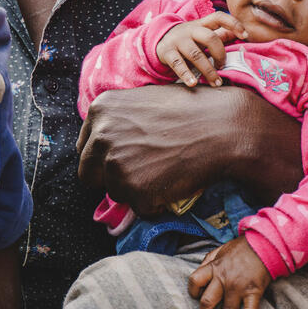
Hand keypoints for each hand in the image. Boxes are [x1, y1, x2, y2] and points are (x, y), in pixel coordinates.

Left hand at [77, 85, 231, 215]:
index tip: (120, 160)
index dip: (102, 158)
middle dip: (109, 178)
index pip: (84, 148)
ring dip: (136, 189)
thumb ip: (118, 120)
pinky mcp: (134, 190)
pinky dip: (155, 201)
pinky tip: (173, 180)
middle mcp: (100, 136)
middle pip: (88, 174)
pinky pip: (139, 207)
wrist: (222, 127)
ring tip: (164, 170)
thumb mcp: (143, 101)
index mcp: (100, 110)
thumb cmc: (190, 110)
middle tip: (139, 174)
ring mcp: (115, 164)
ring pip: (115, 192)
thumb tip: (106, 142)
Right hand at [155, 12, 246, 85]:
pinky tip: (193, 83)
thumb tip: (245, 34)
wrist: (159, 40)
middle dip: (220, 54)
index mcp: (201, 24)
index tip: (245, 35)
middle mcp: (190, 30)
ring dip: (208, 70)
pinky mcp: (168, 52)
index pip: (218, 17)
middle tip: (223, 67)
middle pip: (209, 37)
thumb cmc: (189, 39)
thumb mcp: (202, 34)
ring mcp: (178, 41)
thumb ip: (221, 34)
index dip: (233, 23)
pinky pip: (178, 64)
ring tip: (215, 83)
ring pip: (196, 54)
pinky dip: (186, 74)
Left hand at [188, 236, 270, 308]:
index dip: (193, 292)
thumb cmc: (243, 247)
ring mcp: (238, 287)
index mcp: (213, 267)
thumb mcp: (221, 249)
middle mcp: (223, 279)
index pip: (194, 281)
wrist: (265, 244)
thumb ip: (209, 259)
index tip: (197, 298)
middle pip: (207, 302)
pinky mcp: (253, 292)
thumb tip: (200, 269)